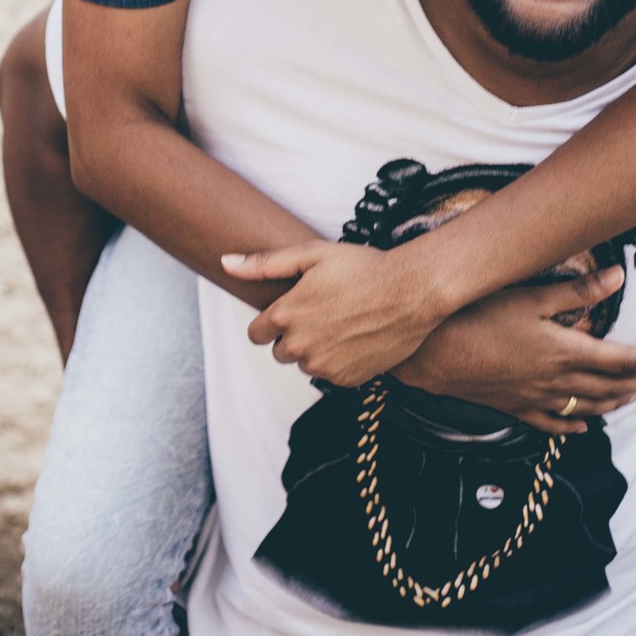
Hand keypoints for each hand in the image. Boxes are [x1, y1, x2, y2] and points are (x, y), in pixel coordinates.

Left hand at [224, 241, 444, 384]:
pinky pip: (329, 374)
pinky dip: (337, 360)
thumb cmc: (362, 267)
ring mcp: (323, 366)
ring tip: (342, 321)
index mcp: (286, 315)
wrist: (410, 293)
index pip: (256, 333)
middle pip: (279, 351)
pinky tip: (355, 337)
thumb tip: (225, 262)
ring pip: (304, 363)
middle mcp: (299, 346)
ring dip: (314, 348)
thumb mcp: (311, 254)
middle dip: (292, 334)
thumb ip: (264, 263)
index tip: (291, 308)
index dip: (271, 320)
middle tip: (321, 311)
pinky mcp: (346, 380)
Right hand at [394, 268, 635, 431]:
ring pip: (590, 409)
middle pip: (613, 387)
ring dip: (618, 401)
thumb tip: (617, 278)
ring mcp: (537, 400)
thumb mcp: (528, 295)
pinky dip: (577, 426)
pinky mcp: (516, 409)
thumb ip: (576, 291)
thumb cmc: (477, 317)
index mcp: (565, 352)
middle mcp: (557, 382)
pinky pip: (555, 425)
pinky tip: (586, 427)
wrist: (432, 354)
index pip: (623, 361)